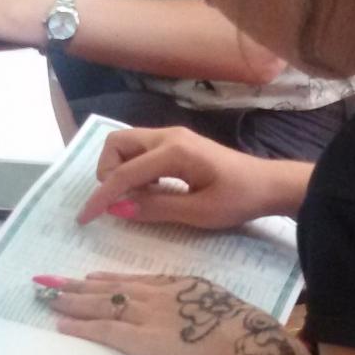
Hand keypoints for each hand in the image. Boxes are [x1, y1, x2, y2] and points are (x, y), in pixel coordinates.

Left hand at [44, 273, 320, 354]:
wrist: (247, 348)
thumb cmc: (246, 336)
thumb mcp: (224, 311)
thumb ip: (204, 312)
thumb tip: (201, 324)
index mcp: (182, 286)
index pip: (137, 281)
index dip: (109, 279)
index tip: (90, 277)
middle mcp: (159, 295)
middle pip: (112, 288)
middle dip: (79, 284)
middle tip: (51, 280)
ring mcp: (148, 316)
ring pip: (101, 304)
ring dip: (72, 299)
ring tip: (47, 296)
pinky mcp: (140, 341)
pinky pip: (103, 329)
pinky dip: (80, 325)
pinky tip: (60, 323)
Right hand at [77, 127, 286, 228]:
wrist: (269, 185)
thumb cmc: (239, 199)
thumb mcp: (198, 212)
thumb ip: (156, 207)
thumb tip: (118, 207)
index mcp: (173, 151)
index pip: (123, 173)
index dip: (101, 197)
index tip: (85, 218)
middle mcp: (168, 136)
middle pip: (116, 144)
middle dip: (107, 173)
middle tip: (119, 202)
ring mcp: (173, 137)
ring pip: (127, 145)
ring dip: (120, 170)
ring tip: (137, 199)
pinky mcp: (178, 145)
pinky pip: (142, 151)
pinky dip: (135, 169)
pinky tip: (150, 192)